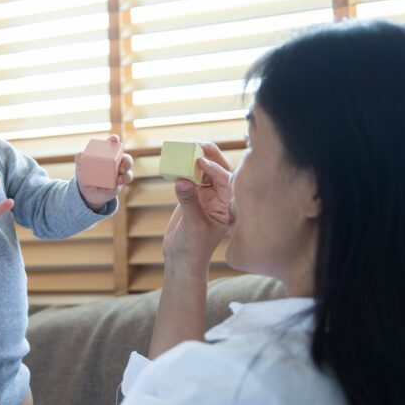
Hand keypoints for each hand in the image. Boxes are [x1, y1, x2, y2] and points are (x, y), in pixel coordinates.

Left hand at [76, 134, 134, 210]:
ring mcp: (119, 176)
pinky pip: (119, 187)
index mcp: (109, 156)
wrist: (87, 191)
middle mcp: (117, 164)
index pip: (113, 146)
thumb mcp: (80, 166)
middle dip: (127, 161)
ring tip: (119, 178)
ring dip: (126, 175)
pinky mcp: (117, 187)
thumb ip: (80, 158)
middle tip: (123, 162)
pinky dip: (115, 187)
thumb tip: (81, 154)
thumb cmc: (85, 174)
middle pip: (126, 160)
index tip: (115, 139)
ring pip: (128, 174)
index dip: (115, 141)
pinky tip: (110, 187)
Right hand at [162, 142, 232, 267]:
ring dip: (196, 159)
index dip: (215, 169)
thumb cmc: (194, 248)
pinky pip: (190, 178)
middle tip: (198, 144)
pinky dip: (184, 169)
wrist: (182, 260)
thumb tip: (182, 180)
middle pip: (218, 171)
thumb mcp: (193, 225)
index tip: (200, 163)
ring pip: (204, 172)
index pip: (226, 181)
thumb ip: (189, 202)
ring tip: (186, 147)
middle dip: (210, 156)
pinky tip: (177, 161)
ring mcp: (206, 196)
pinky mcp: (193, 196)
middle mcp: (219, 198)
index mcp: (227, 206)